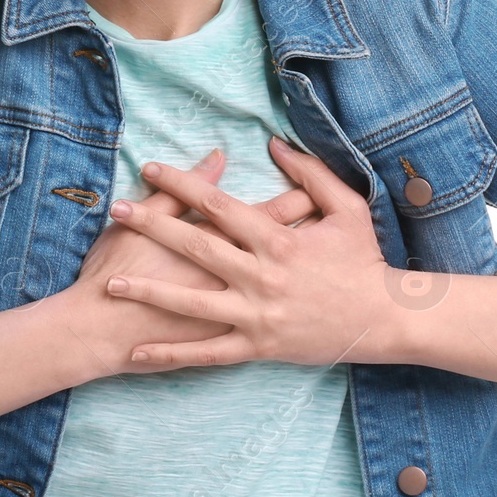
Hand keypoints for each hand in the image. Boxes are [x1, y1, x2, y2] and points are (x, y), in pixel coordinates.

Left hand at [101, 135, 404, 369]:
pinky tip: (138, 352)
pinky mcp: (258, 346)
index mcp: (278, 240)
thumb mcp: (347, 208)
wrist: (385, 319)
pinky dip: (171, 353)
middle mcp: (261, 276)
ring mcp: (257, 314)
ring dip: (149, 291)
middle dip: (151, 227)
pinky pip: (207, 352)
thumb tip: (275, 143)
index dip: (182, 184)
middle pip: (195, 246)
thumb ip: (311, 174)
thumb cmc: (364, 261)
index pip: (218, 205)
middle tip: (116, 211)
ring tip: (111, 283)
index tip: (150, 169)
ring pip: (191, 303)